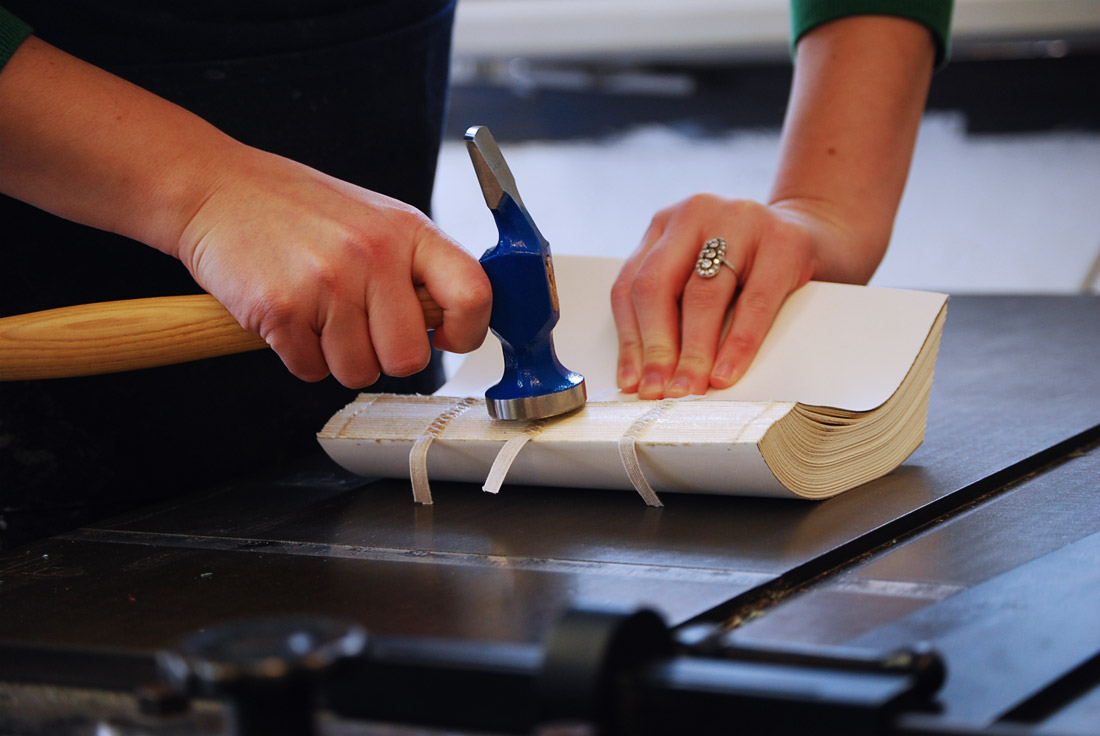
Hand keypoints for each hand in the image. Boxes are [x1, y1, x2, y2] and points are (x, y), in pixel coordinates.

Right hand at [177, 145, 491, 387]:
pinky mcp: (282, 309)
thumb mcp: (376, 220)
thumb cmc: (298, 209)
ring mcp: (327, 282)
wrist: (216, 189)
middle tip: (359, 327)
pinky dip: (299, 356)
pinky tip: (290, 316)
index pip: (473, 294)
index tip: (446, 336)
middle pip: (410, 358)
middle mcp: (373, 253)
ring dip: (336, 357)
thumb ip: (415, 267)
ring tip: (317, 313)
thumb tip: (450, 323)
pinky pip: (309, 370)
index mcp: (407, 230)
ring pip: (358, 372)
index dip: (468, 331)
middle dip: (385, 356)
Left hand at [612, 14, 936, 399]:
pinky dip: (736, 344)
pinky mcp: (785, 240)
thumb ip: (673, 307)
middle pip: (657, 287)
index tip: (630, 382)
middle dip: (655, 349)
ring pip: (702, 295)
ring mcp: (742, 219)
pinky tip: (725, 373)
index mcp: (667, 223)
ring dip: (692, 352)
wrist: (821, 233)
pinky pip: (754, 302)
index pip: (631, 285)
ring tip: (688, 389)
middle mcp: (697, 213)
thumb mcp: (704, 275)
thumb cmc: (752, 268)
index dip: (629, 339)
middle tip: (656, 393)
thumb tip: (645, 376)